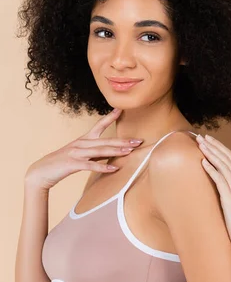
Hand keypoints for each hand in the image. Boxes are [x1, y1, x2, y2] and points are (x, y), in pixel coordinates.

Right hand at [24, 109, 142, 191]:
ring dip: (116, 151)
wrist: (41, 172)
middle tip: (138, 140)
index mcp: (83, 139)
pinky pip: (90, 165)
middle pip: (105, 141)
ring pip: (100, 151)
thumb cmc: (63, 163)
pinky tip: (113, 168)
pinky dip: (102, 167)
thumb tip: (112, 152)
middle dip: (123, 141)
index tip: (121, 109)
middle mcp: (81, 143)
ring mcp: (76, 153)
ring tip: (130, 151)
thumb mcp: (81, 154)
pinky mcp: (72, 164)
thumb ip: (95, 152)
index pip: (99, 125)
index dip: (110, 117)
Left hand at [197, 134, 230, 247]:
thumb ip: (230, 190)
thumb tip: (218, 184)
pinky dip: (212, 170)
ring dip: (211, 153)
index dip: (220, 147)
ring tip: (201, 145)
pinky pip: (220, 180)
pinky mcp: (230, 198)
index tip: (209, 139)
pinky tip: (203, 162)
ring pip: (223, 166)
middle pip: (227, 158)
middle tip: (202, 136)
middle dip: (214, 146)